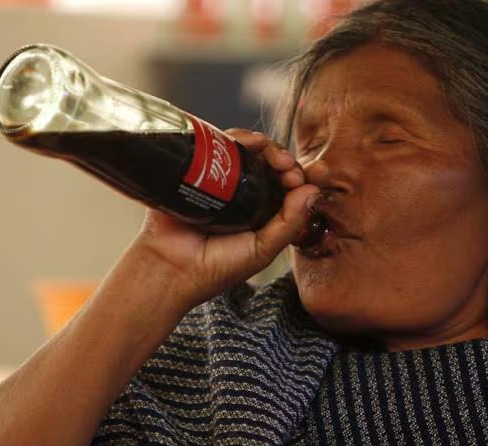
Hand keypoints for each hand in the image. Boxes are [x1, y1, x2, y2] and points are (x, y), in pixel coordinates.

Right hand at [124, 129, 320, 308]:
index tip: (317, 173)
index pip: (289, 188)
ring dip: (270, 148)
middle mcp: (244, 194)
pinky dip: (241, 137)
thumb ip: (289, 223)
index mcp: (262, 214)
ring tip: (277, 160)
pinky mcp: (199, 167)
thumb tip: (313, 190)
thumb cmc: (215, 267)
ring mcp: (221, 179)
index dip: (305, 177)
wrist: (170, 267)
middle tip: (293, 170)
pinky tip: (254, 142)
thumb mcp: (262, 250)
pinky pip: (222, 144)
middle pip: (272, 166)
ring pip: (251, 152)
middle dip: (289, 162)